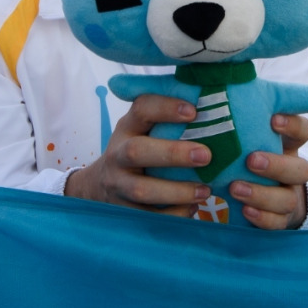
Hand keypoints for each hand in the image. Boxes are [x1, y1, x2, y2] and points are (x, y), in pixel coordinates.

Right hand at [63, 94, 212, 216]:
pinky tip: (193, 209)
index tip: (194, 111)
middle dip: (172, 153)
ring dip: (176, 191)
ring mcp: (118, 184)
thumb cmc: (137, 148)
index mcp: (128, 127)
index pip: (142, 108)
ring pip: (142, 189)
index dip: (165, 108)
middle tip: (206, 155)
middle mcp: (118, 154)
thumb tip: (208, 90)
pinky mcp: (124, 210)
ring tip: (206, 190)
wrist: (99, 186)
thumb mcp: (142, 128)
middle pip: (137, 151)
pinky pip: (148, 217)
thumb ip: (166, 114)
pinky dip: (173, 215)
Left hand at [228, 113, 307, 229]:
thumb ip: (244, 108)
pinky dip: (261, 218)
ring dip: (262, 194)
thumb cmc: (239, 152)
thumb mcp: (243, 131)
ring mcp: (285, 197)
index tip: (272, 119)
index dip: (292, 126)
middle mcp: (291, 171)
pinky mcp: (275, 220)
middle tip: (251, 159)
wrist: (242, 194)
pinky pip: (275, 224)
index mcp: (286, 145)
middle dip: (277, 165)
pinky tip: (243, 210)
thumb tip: (229, 75)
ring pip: (287, 200)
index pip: (303, 131)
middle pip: (301, 169)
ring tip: (235, 187)